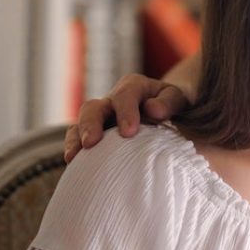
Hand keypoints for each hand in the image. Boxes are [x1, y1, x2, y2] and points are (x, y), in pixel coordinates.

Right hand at [63, 73, 190, 162]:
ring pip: (81, 121)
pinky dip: (72, 146)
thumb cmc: (173, 106)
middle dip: (91, 124)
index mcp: (134, 87)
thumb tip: (153, 110)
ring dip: (76, 137)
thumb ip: (169, 102)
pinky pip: (76, 136)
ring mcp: (101, 116)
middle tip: (92, 143)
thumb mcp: (177, 99)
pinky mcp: (95, 131)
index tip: (128, 132)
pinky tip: (72, 161)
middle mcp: (113, 99)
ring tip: (75, 155)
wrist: (169, 112)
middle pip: (94, 107)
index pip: (126, 94)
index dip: (125, 112)